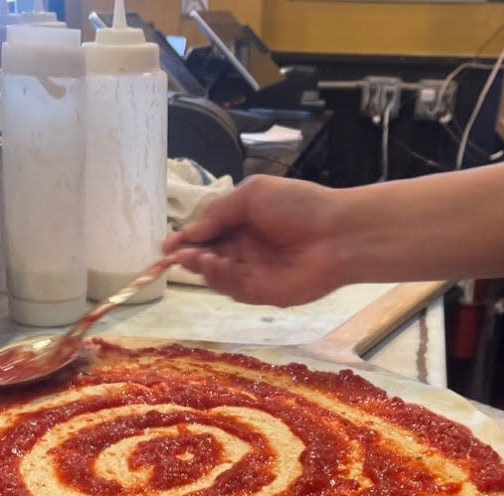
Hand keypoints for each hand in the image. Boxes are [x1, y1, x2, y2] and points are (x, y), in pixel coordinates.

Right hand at [162, 176, 349, 306]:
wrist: (337, 233)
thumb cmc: (298, 205)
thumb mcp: (252, 194)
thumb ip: (219, 211)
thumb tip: (190, 231)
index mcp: (242, 223)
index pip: (206, 234)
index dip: (185, 239)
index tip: (165, 245)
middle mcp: (244, 249)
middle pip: (206, 257)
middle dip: (188, 256)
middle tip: (175, 254)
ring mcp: (253, 272)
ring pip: (216, 275)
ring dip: (202, 267)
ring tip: (195, 257)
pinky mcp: (262, 293)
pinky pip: (233, 288)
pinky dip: (219, 279)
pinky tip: (215, 265)